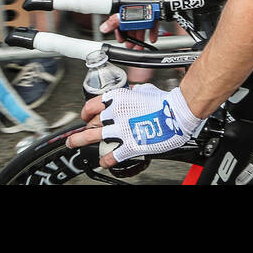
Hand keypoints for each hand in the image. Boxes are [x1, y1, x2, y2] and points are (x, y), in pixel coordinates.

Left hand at [65, 84, 201, 167]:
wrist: (177, 113)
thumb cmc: (165, 101)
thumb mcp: (143, 90)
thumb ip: (131, 94)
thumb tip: (130, 96)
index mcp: (118, 98)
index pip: (92, 105)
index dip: (86, 112)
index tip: (85, 116)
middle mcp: (115, 113)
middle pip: (91, 122)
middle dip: (82, 129)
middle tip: (76, 135)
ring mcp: (120, 130)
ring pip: (93, 137)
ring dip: (80, 141)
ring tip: (74, 145)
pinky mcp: (129, 145)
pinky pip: (112, 156)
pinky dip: (105, 160)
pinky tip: (103, 162)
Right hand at [99, 0, 188, 40]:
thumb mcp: (129, 11)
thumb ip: (116, 20)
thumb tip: (104, 27)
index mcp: (125, 1)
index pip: (118, 19)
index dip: (119, 31)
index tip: (121, 39)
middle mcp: (134, 5)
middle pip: (130, 24)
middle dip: (131, 36)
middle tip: (131, 44)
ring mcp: (144, 8)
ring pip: (140, 25)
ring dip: (140, 37)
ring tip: (140, 45)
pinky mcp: (154, 11)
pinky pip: (151, 23)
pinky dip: (150, 31)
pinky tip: (151, 38)